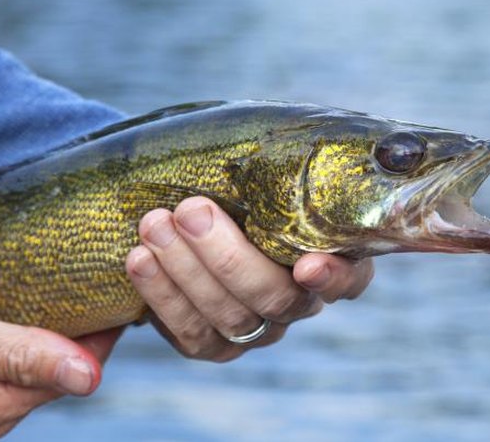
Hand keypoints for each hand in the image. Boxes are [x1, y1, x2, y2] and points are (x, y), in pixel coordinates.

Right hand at [0, 290, 122, 439]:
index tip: (125, 296)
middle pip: (64, 369)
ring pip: (39, 367)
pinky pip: (12, 365)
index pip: (81, 370)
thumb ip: (17, 357)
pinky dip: (30, 337)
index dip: (106, 332)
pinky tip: (31, 312)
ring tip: (79, 294)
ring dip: (61, 333)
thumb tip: (89, 377)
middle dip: (89, 331)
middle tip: (109, 287)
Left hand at [125, 197, 374, 360]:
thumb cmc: (249, 187)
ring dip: (186, 270)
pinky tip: (139, 259)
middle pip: (278, 298)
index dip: (333, 278)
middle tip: (192, 210)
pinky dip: (163, 294)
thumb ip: (284, 172)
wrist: (198, 217)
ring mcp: (260, 330)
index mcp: (333, 260)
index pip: (350, 280)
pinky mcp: (217, 346)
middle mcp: (301, 302)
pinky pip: (192, 332)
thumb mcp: (272, 173)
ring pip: (232, 316)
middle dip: (229, 257)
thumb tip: (285, 144)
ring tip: (153, 224)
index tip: (307, 265)